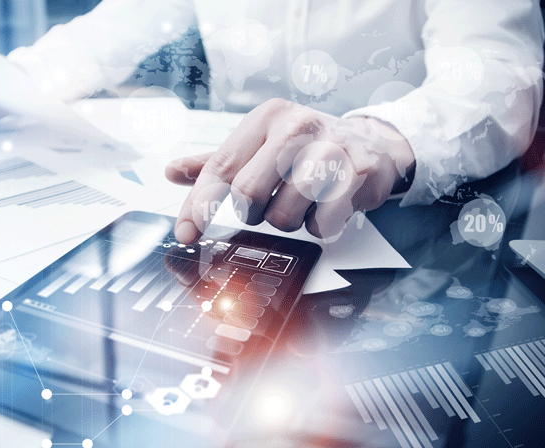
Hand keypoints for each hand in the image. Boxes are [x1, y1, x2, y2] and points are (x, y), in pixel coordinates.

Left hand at [165, 99, 414, 242]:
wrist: (372, 144)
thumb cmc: (306, 149)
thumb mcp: (260, 146)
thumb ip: (217, 163)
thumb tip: (172, 171)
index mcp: (267, 118)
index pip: (220, 167)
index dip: (199, 205)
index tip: (185, 232)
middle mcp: (298, 126)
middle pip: (249, 194)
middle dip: (253, 212)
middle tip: (266, 206)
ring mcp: (331, 147)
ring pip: (284, 214)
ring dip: (288, 220)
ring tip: (301, 202)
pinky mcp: (360, 172)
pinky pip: (321, 223)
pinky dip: (318, 226)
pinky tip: (326, 208)